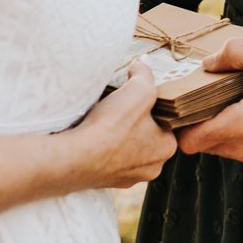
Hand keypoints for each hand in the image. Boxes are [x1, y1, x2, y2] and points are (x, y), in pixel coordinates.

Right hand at [70, 59, 176, 187]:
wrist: (74, 158)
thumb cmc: (113, 126)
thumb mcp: (138, 89)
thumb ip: (145, 74)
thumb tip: (145, 61)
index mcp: (167, 148)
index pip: (167, 124)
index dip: (155, 108)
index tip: (140, 98)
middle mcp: (152, 168)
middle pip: (148, 137)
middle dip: (137, 124)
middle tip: (121, 108)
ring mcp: (128, 178)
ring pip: (127, 150)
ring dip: (119, 137)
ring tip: (105, 121)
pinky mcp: (105, 182)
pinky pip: (108, 160)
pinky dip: (103, 149)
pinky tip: (93, 137)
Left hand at [175, 38, 242, 164]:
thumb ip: (233, 52)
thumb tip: (207, 64)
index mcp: (242, 125)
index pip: (189, 142)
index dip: (179, 124)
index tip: (182, 103)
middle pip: (200, 144)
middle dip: (195, 123)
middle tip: (200, 97)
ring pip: (217, 147)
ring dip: (214, 127)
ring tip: (222, 100)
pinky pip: (235, 147)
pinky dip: (231, 131)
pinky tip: (242, 107)